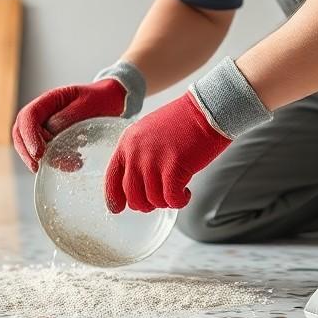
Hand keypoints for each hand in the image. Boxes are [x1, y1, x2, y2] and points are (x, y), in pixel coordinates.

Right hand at [13, 78, 127, 171]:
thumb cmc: (101, 99)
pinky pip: (46, 152)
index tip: (39, 153)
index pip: (28, 116)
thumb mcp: (87, 105)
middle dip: (27, 151)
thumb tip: (49, 133)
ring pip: (30, 144)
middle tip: (38, 167)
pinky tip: (74, 163)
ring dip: (44, 159)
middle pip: (21, 132)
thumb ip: (67, 117)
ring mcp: (46, 126)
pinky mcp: (54, 138)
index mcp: (48, 100)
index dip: (29, 136)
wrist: (112, 100)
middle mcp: (43, 113)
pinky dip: (56, 161)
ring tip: (72, 164)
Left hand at [104, 92, 230, 212]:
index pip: (112, 177)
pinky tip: (186, 193)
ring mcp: (153, 160)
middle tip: (160, 199)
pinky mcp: (173, 168)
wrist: (206, 109)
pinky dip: (179, 201)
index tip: (118, 208)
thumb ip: (139, 154)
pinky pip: (171, 199)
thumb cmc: (183, 121)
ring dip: (166, 201)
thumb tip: (138, 182)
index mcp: (127, 142)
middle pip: (132, 195)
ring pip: (153, 200)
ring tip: (178, 191)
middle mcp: (136, 153)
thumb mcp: (149, 133)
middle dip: (146, 204)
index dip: (113, 197)